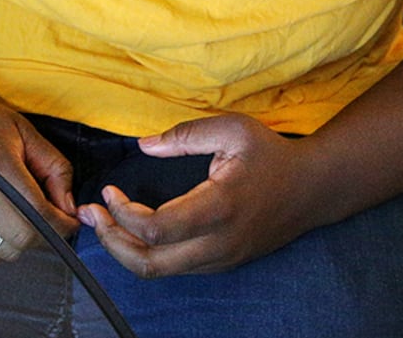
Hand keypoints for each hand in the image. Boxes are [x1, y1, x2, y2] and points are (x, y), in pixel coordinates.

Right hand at [0, 92, 78, 267]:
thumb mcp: (28, 135)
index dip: (63, 223)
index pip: (40, 214)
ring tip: (21, 218)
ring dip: (22, 241)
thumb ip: (55, 170)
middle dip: (44, 232)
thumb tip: (68, 208)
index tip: (71, 220)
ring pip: (5, 251)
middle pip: (23, 238)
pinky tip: (0, 225)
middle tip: (47, 216)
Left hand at [77, 113, 315, 275]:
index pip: (155, 230)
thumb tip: (143, 144)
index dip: (122, 214)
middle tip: (89, 215)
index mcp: (218, 208)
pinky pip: (175, 268)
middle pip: (150, 263)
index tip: (108, 190)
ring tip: (103, 222)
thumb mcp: (231, 129)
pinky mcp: (221, 262)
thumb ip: (184, 134)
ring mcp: (221, 258)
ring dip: (125, 249)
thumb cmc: (271, 155)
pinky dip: (146, 253)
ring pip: (160, 272)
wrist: (313, 189)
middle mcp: (218, 243)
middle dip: (111, 241)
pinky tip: (132, 229)